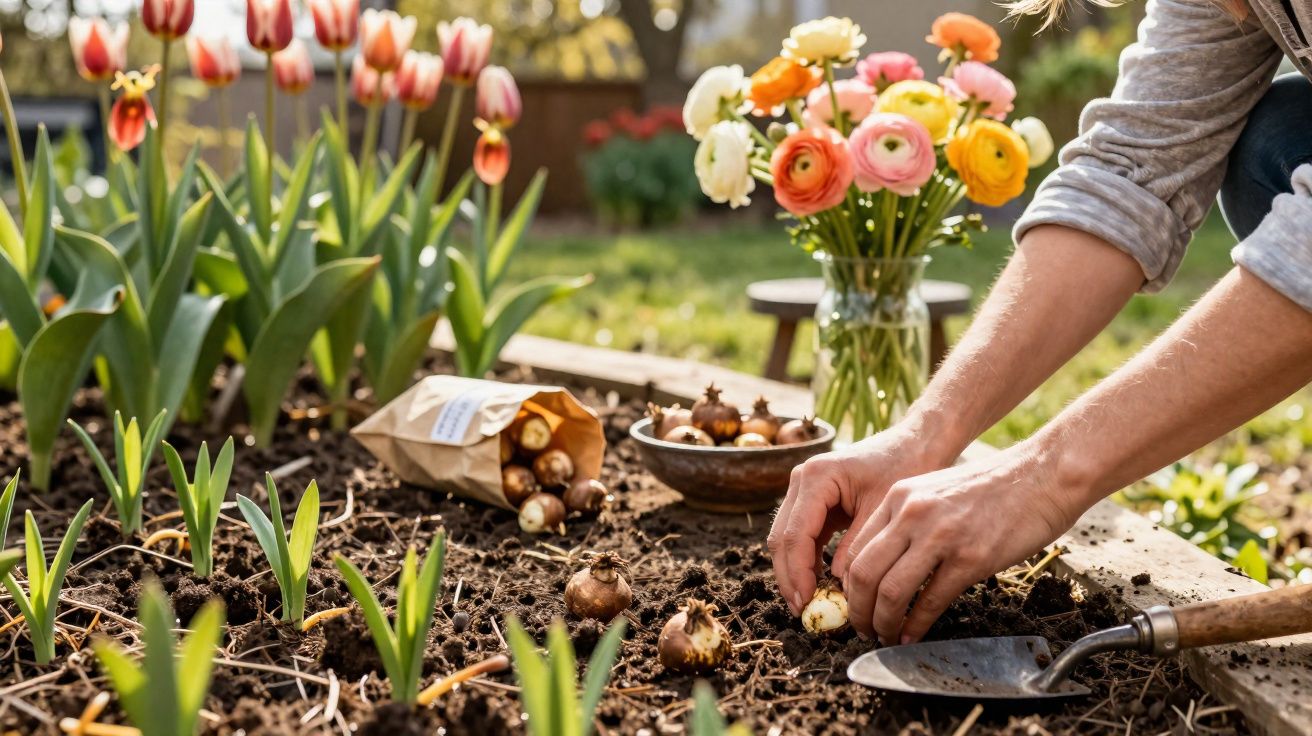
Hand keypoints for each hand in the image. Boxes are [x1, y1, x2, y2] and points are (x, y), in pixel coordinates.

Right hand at [767, 424, 950, 616]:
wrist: (915, 443)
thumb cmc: (906, 467)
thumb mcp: (883, 511)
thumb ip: (858, 547)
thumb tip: (838, 585)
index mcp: (818, 476)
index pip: (796, 534)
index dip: (798, 573)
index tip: (808, 603)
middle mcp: (802, 479)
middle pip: (782, 537)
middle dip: (789, 577)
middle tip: (802, 611)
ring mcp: (804, 488)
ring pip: (786, 538)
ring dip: (794, 571)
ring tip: (807, 604)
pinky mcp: (813, 499)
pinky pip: (801, 534)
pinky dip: (805, 560)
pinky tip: (817, 585)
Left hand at [834, 441, 1084, 644]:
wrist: (1040, 475)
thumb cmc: (991, 488)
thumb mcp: (934, 491)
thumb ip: (906, 521)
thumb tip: (884, 564)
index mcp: (898, 497)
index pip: (855, 549)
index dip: (849, 586)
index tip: (855, 604)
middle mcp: (911, 514)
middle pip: (863, 574)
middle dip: (858, 610)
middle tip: (862, 629)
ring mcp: (940, 537)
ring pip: (891, 592)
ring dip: (883, 622)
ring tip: (885, 636)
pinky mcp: (970, 558)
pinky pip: (930, 601)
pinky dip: (917, 625)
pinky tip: (914, 635)